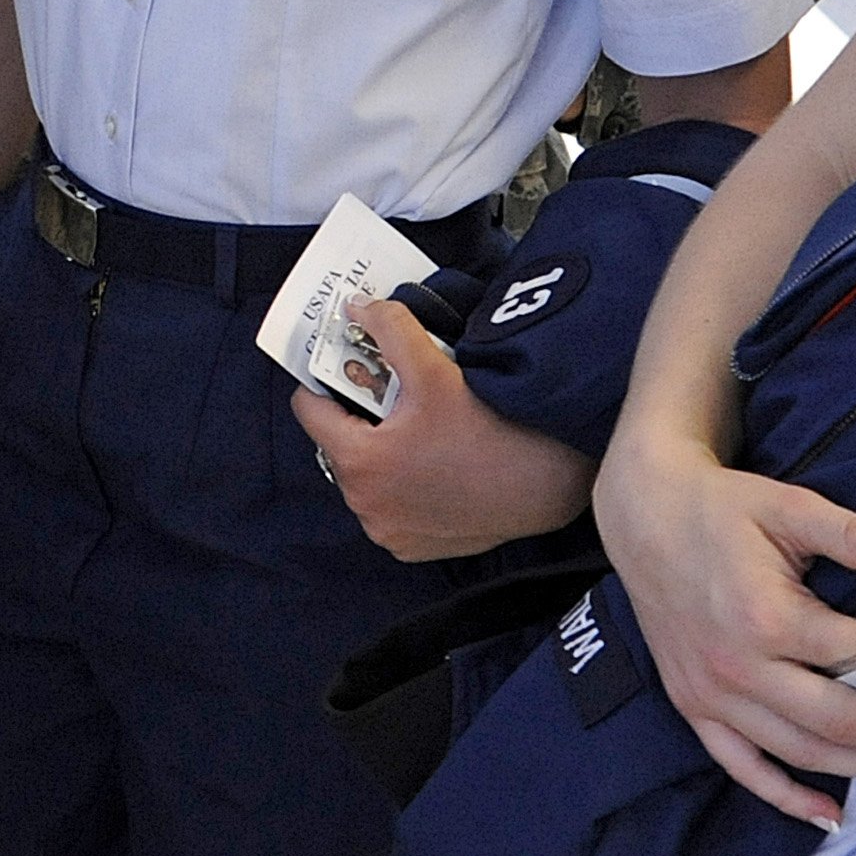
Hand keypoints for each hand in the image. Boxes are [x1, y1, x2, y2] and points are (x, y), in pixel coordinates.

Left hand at [297, 301, 596, 561]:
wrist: (546, 486)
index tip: (348, 369)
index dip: (326, 381)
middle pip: (338, 445)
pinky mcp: (413, 548)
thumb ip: (389, 329)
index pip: (309, 410)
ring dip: (380, 454)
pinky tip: (432, 466)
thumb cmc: (491, 431)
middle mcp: (366, 505)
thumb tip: (358, 307)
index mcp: (358, 462)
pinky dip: (401, 488)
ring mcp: (389, 531)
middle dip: (359, 418)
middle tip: (393, 397)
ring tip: (418, 431)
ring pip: (365, 478)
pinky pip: (390, 509)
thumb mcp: (433, 369)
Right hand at [592, 435, 855, 828]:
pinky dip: (785, 797)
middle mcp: (737, 666)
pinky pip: (741, 765)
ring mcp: (711, 693)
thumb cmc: (720, 507)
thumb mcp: (788, 506)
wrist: (641, 514)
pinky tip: (831, 817)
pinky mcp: (693, 704)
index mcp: (765, 615)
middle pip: (838, 720)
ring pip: (799, 750)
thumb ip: (853, 533)